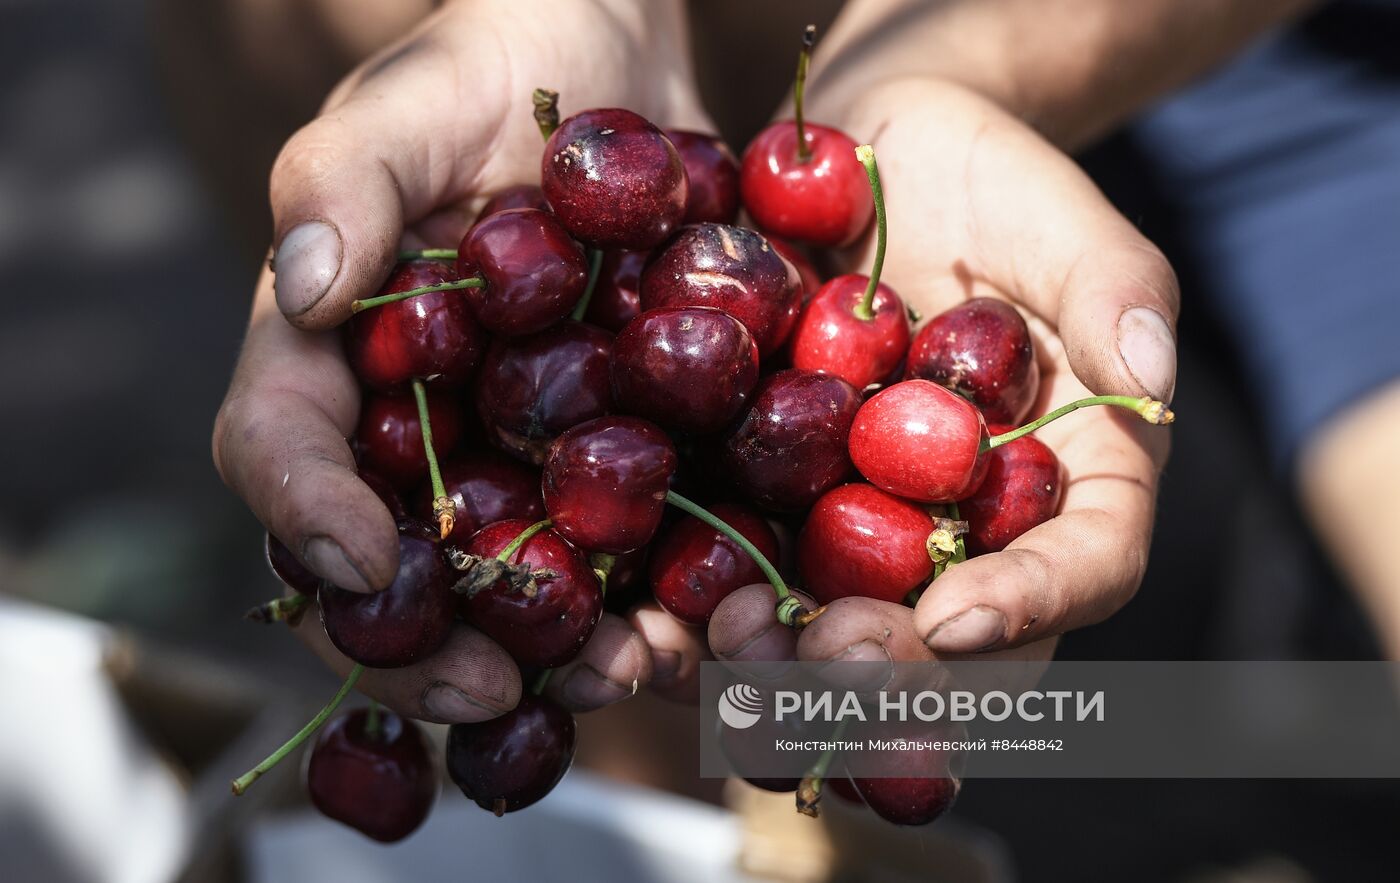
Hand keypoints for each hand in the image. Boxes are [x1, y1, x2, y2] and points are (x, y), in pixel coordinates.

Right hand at [213, 0, 708, 720]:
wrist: (624, 78)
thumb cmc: (496, 69)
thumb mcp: (417, 104)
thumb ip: (345, 181)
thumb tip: (300, 288)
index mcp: (332, 359)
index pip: (280, 453)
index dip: (305, 517)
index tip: (360, 561)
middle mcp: (410, 432)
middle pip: (382, 571)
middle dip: (421, 647)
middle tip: (485, 691)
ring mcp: (511, 460)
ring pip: (501, 594)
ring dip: (544, 657)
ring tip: (610, 676)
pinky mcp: (609, 464)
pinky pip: (618, 560)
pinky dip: (647, 608)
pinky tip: (688, 633)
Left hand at [710, 77, 1176, 674]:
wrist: (868, 159)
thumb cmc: (986, 181)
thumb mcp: (1055, 216)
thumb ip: (1113, 288)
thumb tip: (1150, 381)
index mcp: (1072, 473)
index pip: (1087, 565)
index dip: (1034, 606)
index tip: (954, 620)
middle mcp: (975, 525)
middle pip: (962, 641)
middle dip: (899, 670)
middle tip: (833, 658)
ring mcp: (875, 527)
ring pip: (854, 637)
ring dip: (797, 671)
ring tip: (739, 643)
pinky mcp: (783, 508)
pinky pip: (757, 582)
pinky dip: (715, 619)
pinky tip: (665, 625)